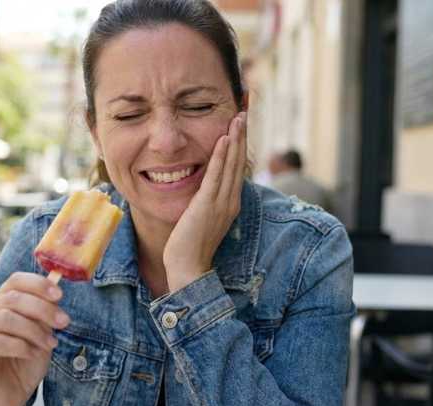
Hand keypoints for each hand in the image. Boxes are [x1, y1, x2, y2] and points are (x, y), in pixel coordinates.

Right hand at [0, 272, 69, 405]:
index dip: (38, 284)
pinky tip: (33, 354)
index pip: (14, 281)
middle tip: (63, 323)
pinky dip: (21, 346)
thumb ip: (43, 313)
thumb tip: (55, 291)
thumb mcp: (40, 333)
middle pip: (12, 298)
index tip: (59, 295)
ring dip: (34, 330)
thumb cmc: (24, 362)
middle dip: (42, 309)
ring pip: (4, 318)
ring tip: (50, 344)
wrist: (10, 396)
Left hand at [163, 112, 246, 290]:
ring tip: (239, 117)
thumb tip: (201, 186)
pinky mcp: (207, 205)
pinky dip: (222, 156)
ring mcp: (221, 203)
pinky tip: (224, 139)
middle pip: (239, 161)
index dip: (240, 144)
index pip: (236, 167)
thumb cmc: (189, 246)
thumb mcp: (200, 217)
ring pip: (232, 165)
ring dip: (236, 139)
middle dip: (242, 135)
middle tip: (245, 110)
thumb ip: (204, 200)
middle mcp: (230, 200)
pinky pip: (216, 176)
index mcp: (229, 202)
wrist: (187, 268)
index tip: (240, 124)